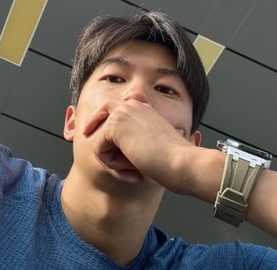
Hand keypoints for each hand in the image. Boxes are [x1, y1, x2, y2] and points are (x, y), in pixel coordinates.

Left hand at [82, 99, 196, 191]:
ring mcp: (122, 113)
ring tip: (132, 171)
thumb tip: (102, 146)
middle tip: (102, 151)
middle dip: (98, 136)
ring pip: (99, 139)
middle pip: (100, 115)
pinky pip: (98, 150)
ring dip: (111, 161)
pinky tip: (132, 169)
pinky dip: (111, 166)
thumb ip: (130, 141)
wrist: (182, 162)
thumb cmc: (172, 161)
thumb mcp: (149, 146)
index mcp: (143, 108)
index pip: (114, 109)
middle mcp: (132, 105)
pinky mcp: (114, 125)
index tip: (94, 133)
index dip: (102, 123)